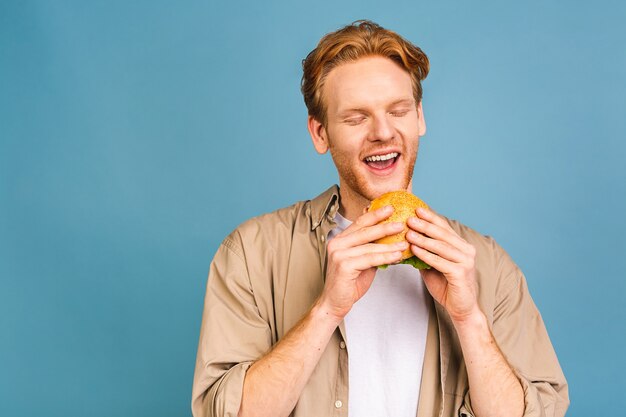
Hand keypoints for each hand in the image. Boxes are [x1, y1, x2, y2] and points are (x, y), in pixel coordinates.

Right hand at [318, 205, 407, 320]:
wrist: (335, 303)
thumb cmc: (349, 283)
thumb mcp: (362, 262)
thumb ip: (370, 249)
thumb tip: (391, 240)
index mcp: (340, 239)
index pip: (359, 223)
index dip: (375, 215)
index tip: (390, 208)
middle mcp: (337, 244)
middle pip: (364, 231)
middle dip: (384, 225)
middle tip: (401, 222)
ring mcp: (339, 254)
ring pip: (369, 246)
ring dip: (390, 245)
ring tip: (405, 242)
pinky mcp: (343, 266)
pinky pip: (370, 259)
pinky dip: (386, 257)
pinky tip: (398, 256)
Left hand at [406, 207, 479, 322]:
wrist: (461, 308)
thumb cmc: (446, 286)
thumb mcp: (433, 265)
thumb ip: (425, 253)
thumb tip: (406, 240)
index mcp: (462, 246)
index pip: (445, 228)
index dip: (431, 218)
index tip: (417, 209)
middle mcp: (467, 251)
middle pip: (443, 234)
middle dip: (425, 225)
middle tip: (410, 217)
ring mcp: (466, 261)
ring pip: (441, 246)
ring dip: (423, 239)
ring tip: (408, 232)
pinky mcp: (461, 273)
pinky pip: (440, 261)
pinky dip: (425, 255)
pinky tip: (414, 249)